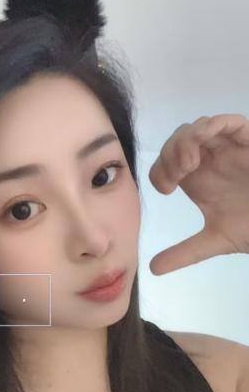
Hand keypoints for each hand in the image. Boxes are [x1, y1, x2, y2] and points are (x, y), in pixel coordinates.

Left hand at [148, 114, 248, 274]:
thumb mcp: (215, 240)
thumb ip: (184, 252)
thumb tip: (153, 269)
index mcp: (197, 178)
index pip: (165, 163)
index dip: (160, 171)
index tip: (167, 191)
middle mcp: (209, 159)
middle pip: (176, 140)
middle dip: (169, 155)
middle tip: (176, 177)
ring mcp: (228, 148)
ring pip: (197, 127)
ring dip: (185, 142)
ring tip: (188, 166)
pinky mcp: (247, 140)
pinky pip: (227, 122)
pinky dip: (210, 128)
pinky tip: (202, 148)